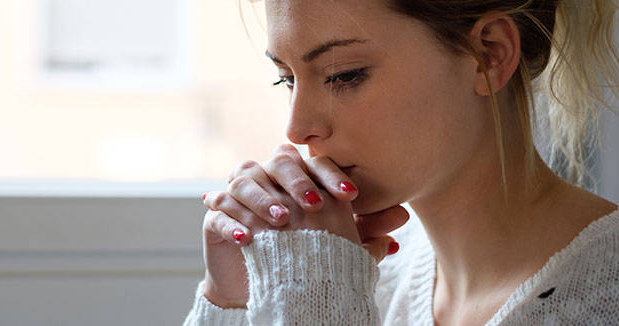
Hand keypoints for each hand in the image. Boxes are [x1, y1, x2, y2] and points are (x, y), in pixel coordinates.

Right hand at [198, 144, 409, 306]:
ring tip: (282, 220)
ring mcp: (237, 196)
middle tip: (315, 205)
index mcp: (296, 177)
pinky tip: (249, 240)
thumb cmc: (307, 259)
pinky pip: (219, 213)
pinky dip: (233, 223)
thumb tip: (403, 218)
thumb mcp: (341, 247)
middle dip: (297, 181)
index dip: (332, 175)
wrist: (269, 290)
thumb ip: (367, 231)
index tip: (352, 197)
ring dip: (263, 200)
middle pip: (277, 162)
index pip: (313, 163)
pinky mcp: (215, 218)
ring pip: (244, 183)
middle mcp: (266, 179)